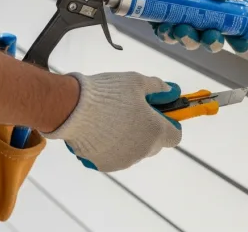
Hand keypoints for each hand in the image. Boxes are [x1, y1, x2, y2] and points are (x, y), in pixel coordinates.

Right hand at [42, 71, 182, 171]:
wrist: (72, 109)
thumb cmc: (109, 93)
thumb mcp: (138, 82)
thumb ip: (158, 88)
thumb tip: (171, 92)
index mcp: (156, 131)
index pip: (175, 136)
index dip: (170, 125)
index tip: (160, 114)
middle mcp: (143, 150)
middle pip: (155, 144)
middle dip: (149, 131)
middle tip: (134, 114)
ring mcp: (124, 160)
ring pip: (134, 151)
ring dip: (130, 140)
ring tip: (112, 120)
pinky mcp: (105, 165)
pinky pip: (115, 156)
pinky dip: (112, 147)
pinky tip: (100, 131)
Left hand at [115, 0, 247, 52]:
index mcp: (211, 6)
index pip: (229, 25)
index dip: (237, 37)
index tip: (242, 43)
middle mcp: (198, 18)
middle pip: (211, 39)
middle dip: (213, 42)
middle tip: (210, 36)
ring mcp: (180, 23)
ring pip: (190, 41)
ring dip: (189, 39)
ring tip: (182, 29)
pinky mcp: (162, 25)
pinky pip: (168, 37)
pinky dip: (168, 35)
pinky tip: (166, 27)